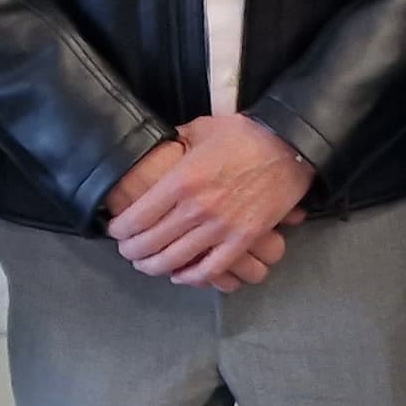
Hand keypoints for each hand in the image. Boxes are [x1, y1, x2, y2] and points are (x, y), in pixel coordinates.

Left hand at [104, 113, 313, 288]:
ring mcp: (221, 227)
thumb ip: (174, 141)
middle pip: (150, 243)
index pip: (136, 218)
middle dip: (132, 252)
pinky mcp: (243, 239)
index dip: (119, 230)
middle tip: (128, 251)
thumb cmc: (244, 133)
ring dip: (155, 267)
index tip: (115, 231)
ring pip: (175, 260)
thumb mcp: (200, 128)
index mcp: (181, 180)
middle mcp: (196, 208)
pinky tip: (181, 275)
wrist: (289, 145)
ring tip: (147, 265)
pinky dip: (191, 277)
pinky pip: (211, 268)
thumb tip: (159, 148)